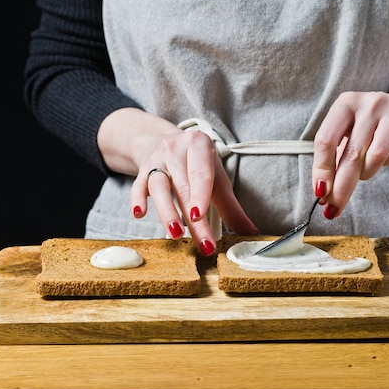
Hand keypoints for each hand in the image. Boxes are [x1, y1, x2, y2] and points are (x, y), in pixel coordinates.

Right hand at [131, 129, 257, 254]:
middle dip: (193, 220)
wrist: (163, 143)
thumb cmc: (196, 164)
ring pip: (158, 186)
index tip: (200, 216)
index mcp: (199, 145)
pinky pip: (137, 186)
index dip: (201, 194)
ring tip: (175, 235)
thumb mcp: (216, 178)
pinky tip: (139, 214)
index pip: (201, 173)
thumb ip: (231, 207)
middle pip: (183, 187)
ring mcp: (156, 160)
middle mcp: (175, 149)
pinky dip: (137, 200)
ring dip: (166, 212)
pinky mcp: (141, 172)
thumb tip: (251, 233)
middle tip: (203, 244)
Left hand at [312, 91, 388, 217]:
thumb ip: (332, 159)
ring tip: (364, 171)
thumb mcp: (348, 134)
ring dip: (366, 172)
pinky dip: (388, 163)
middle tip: (335, 207)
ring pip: (375, 155)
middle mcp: (369, 103)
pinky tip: (386, 157)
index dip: (322, 169)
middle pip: (351, 153)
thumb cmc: (371, 128)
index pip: (326, 139)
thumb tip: (322, 192)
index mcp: (345, 103)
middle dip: (342, 186)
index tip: (320, 193)